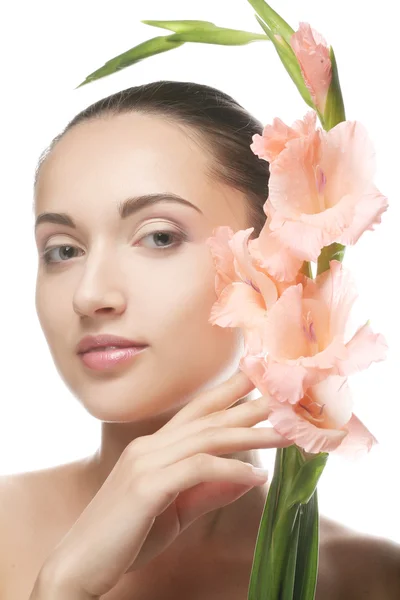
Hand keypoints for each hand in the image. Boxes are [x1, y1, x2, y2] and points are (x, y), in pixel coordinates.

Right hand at [42, 370, 290, 597]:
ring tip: (288, 434)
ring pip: (208, 437)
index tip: (259, 378)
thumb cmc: (126, 536)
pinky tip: (256, 476)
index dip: (229, 390)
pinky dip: (230, 471)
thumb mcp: (176, 510)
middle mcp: (150, 445)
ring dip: (251, 434)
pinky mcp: (146, 486)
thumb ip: (209, 490)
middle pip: (209, 417)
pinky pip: (198, 469)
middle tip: (286, 394)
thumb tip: (250, 475)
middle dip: (250, 404)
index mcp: (154, 446)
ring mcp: (146, 462)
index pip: (198, 409)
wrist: (80, 564)